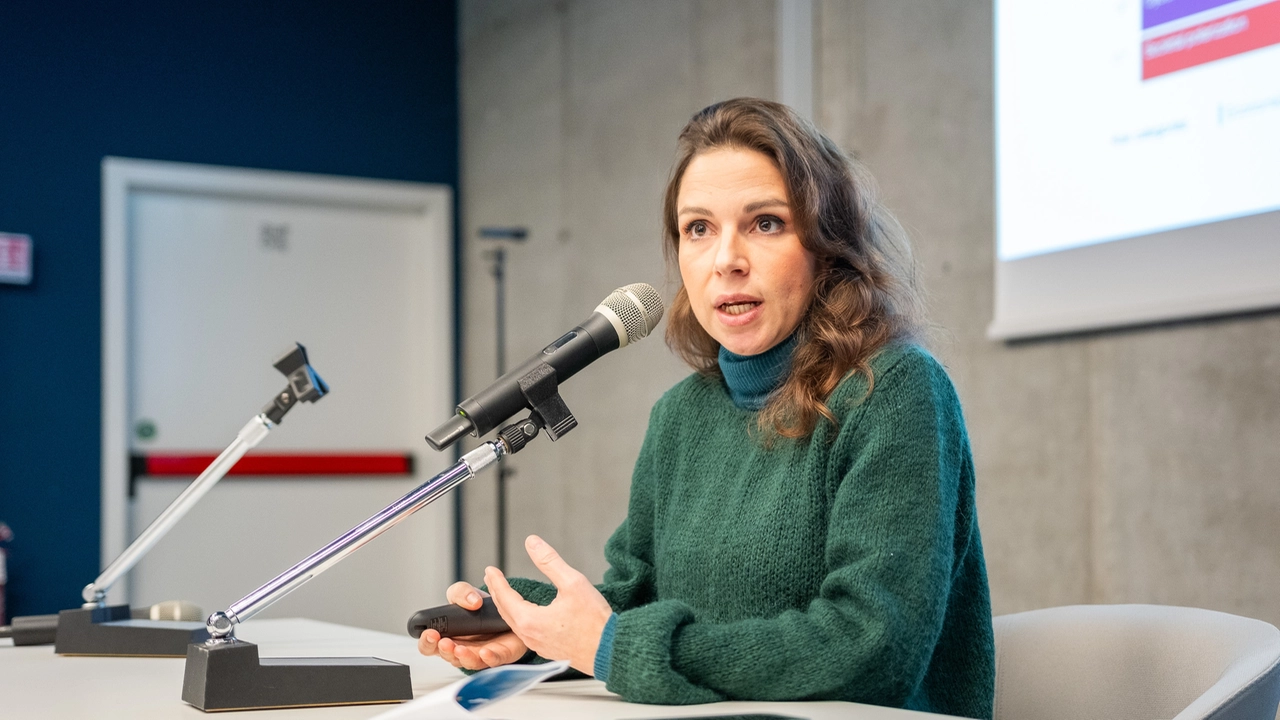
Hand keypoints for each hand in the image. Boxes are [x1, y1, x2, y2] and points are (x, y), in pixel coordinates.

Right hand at [416, 581, 528, 670]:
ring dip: (463, 656)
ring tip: (459, 649)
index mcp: (448, 636)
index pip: (430, 646)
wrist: (508, 610)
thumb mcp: (466, 594)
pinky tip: (485, 652)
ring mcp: (479, 654)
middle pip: (447, 657)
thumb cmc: (481, 608)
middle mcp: (461, 648)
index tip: (430, 633)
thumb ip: (462, 593)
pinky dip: (488, 658)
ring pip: (468, 662)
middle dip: (444, 650)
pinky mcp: (499, 655)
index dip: (427, 642)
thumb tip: (472, 601)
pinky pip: (493, 661)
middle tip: (444, 642)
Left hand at [485, 535, 613, 675]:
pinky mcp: (548, 651)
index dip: (496, 581)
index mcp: (530, 620)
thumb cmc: (594, 621)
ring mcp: (538, 646)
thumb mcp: (572, 582)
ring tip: (505, 595)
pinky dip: (518, 619)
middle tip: (492, 579)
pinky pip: (525, 633)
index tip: (490, 569)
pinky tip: (525, 615)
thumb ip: (549, 561)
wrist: (610, 650)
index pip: (504, 596)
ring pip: (514, 624)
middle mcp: (530, 636)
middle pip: (505, 612)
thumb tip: (532, 543)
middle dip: (497, 593)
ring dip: (507, 607)